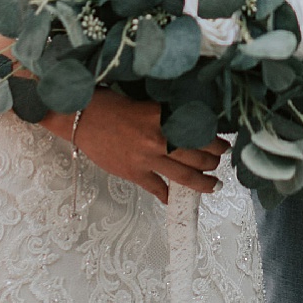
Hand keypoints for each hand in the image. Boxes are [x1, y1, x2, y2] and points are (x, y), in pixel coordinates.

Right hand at [60, 87, 228, 202]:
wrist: (79, 117)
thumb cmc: (109, 103)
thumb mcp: (144, 103)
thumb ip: (164, 115)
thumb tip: (185, 125)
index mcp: (162, 116)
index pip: (198, 131)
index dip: (214, 140)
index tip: (223, 143)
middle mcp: (158, 139)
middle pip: (196, 155)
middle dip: (212, 161)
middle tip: (219, 161)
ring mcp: (146, 159)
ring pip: (183, 176)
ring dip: (202, 182)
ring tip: (214, 184)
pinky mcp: (133, 173)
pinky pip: (156, 188)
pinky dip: (167, 196)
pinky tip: (174, 200)